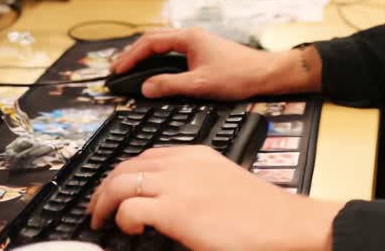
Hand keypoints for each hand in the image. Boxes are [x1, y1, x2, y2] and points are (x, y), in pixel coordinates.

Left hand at [89, 146, 341, 250]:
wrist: (286, 224)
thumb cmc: (263, 213)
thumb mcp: (225, 185)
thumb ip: (199, 185)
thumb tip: (175, 202)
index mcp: (197, 155)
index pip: (147, 155)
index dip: (125, 173)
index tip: (116, 190)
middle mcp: (183, 164)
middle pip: (127, 165)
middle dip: (105, 187)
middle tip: (98, 208)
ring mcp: (177, 184)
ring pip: (119, 182)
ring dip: (104, 202)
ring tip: (101, 220)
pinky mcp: (175, 210)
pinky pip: (128, 207)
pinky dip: (122, 219)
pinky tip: (130, 229)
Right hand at [111, 28, 318, 98]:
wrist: (266, 74)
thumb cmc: (240, 75)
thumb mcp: (201, 84)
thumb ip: (171, 86)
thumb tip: (145, 88)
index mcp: (189, 38)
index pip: (150, 42)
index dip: (131, 57)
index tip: (118, 71)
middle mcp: (191, 37)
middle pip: (153, 41)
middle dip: (133, 55)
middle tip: (117, 70)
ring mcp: (197, 45)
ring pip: (163, 47)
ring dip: (145, 58)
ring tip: (129, 71)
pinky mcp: (202, 54)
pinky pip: (173, 54)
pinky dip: (158, 62)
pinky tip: (154, 73)